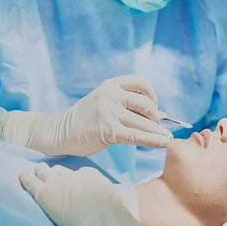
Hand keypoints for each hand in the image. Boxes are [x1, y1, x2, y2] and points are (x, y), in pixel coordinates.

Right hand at [1, 75, 173, 155]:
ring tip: (166, 138)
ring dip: (158, 131)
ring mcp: (109, 112)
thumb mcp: (102, 101)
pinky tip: (163, 143)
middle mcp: (110, 95)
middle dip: (156, 117)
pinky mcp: (108, 130)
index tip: (153, 107)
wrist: (60, 132)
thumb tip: (155, 114)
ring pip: (144, 122)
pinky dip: (154, 140)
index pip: (142, 82)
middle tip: (156, 126)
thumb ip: (123, 103)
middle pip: (146, 103)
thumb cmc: (85, 120)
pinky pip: (137, 136)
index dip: (153, 95)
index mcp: (110, 85)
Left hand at [20, 163, 162, 225]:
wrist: (101, 217)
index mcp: (92, 176)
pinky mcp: (45, 192)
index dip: (77, 177)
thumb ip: (121, 204)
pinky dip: (25, 177)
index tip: (76, 180)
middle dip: (58, 172)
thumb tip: (130, 217)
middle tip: (52, 172)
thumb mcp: (122, 204)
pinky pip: (31, 181)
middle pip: (63, 170)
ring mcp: (59, 182)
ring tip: (37, 169)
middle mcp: (75, 176)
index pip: (82, 172)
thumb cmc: (114, 216)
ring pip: (46, 171)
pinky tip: (21, 175)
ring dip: (42, 171)